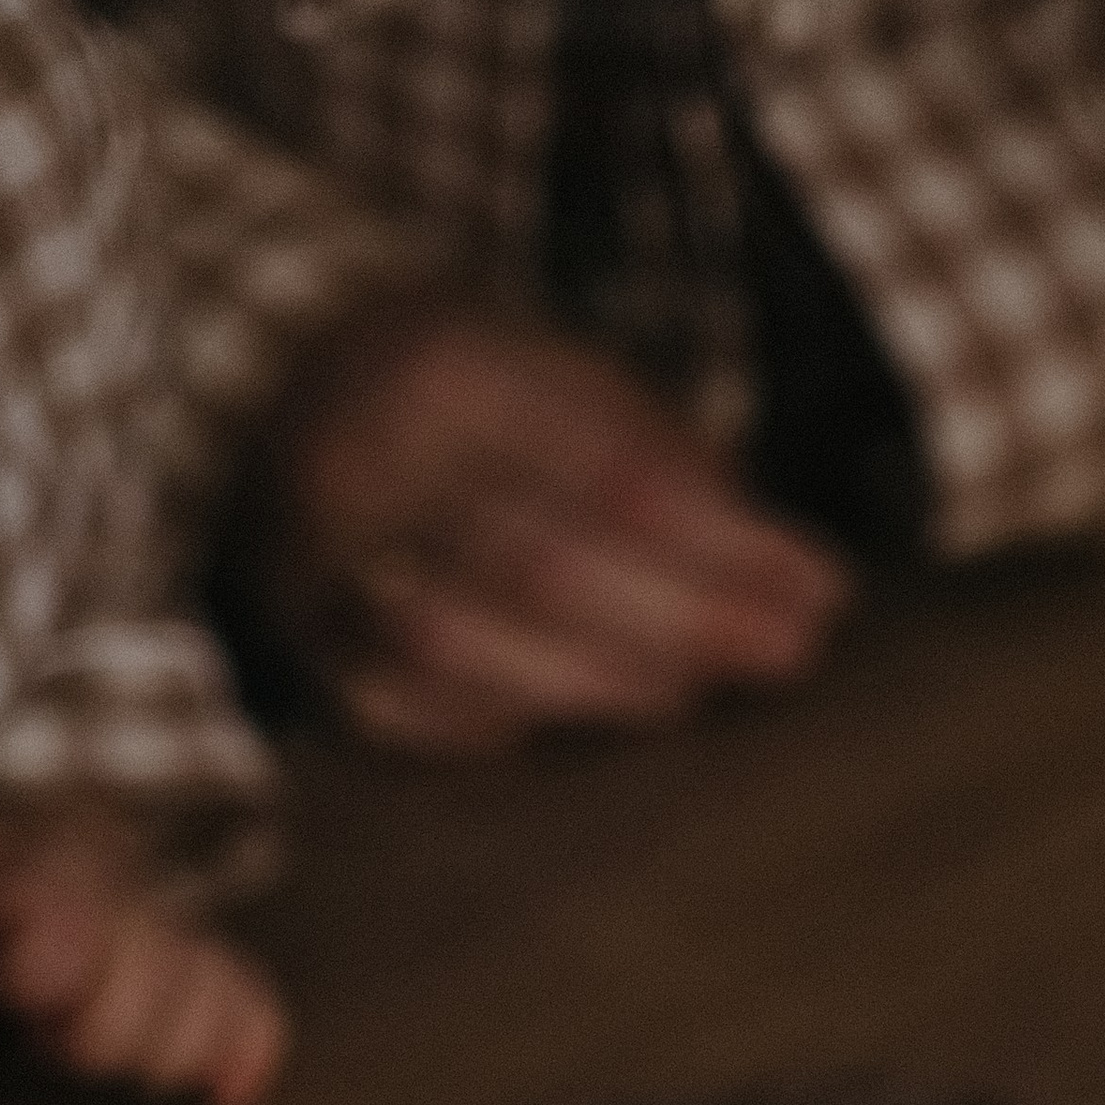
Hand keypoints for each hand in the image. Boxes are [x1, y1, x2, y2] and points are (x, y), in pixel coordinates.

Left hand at [0, 802, 288, 1104]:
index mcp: (34, 869)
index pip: (72, 928)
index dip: (46, 981)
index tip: (9, 1000)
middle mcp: (119, 890)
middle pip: (157, 979)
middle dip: (101, 1036)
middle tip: (46, 1041)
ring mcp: (169, 928)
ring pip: (214, 994)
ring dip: (166, 1054)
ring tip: (110, 1062)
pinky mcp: (202, 963)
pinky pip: (254, 1005)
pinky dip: (244, 1055)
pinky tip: (218, 1098)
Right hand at [245, 303, 851, 754]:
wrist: (285, 396)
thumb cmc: (479, 408)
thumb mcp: (574, 388)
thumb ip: (682, 474)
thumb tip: (805, 586)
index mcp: (449, 374)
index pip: (607, 474)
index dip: (724, 548)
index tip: (819, 593)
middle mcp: (367, 465)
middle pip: (539, 564)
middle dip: (680, 621)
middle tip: (783, 655)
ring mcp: (319, 563)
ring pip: (460, 645)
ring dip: (598, 683)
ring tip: (689, 695)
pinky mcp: (307, 652)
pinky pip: (403, 712)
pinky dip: (501, 726)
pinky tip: (578, 730)